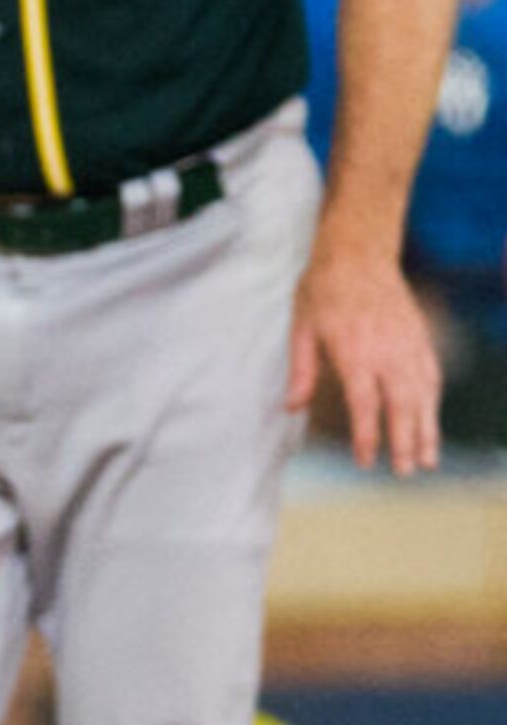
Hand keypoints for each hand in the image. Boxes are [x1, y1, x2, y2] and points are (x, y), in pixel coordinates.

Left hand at [291, 242, 442, 475]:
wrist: (359, 252)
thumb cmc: (323, 291)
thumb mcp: (300, 328)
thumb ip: (301, 370)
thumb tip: (292, 409)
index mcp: (355, 351)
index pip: (364, 403)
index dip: (368, 435)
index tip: (367, 462)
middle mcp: (387, 350)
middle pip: (401, 404)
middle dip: (404, 441)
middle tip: (405, 472)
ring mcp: (408, 343)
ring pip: (423, 393)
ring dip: (426, 428)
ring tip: (427, 460)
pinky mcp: (419, 336)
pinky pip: (431, 374)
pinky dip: (433, 401)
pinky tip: (431, 422)